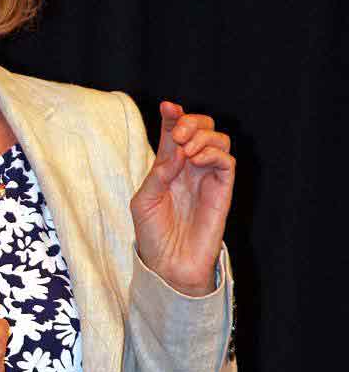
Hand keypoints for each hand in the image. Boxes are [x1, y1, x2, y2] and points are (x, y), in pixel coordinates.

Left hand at [130, 101, 234, 294]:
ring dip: (203, 136)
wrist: (168, 265)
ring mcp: (207, 178)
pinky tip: (197, 160)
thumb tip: (177, 149)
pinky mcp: (222, 191)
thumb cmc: (152, 234)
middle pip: (201, 128)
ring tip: (187, 150)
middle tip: (177, 135)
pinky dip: (214, 153)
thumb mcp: (144, 200)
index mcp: (168, 166)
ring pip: (219, 140)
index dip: (173, 115)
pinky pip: (227, 162)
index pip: (174, 131)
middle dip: (191, 122)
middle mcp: (190, 168)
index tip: (167, 107)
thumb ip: (158, 173)